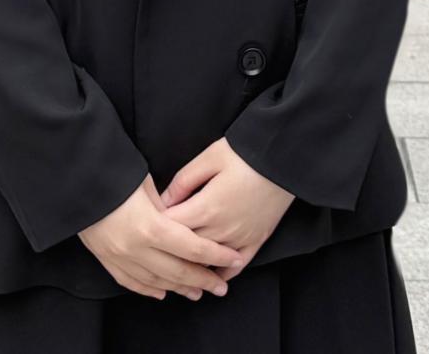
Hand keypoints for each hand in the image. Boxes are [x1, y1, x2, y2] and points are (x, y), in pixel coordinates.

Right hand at [78, 174, 244, 300]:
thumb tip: (182, 221)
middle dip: (203, 280)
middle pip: (178, 271)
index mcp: (151, 227)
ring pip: (156, 281)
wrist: (73, 180)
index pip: (193, 248)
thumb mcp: (146, 183)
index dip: (217, 255)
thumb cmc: (113, 173)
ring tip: (197, 292)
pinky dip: (148, 289)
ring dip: (179, 288)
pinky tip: (162, 292)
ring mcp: (119, 256)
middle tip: (221, 286)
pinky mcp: (105, 259)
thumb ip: (167, 207)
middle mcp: (136, 248)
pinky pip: (131, 281)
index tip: (234, 257)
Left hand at [157, 137, 295, 280]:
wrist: (284, 160)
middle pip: (186, 249)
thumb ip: (183, 181)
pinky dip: (222, 273)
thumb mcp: (209, 157)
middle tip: (154, 249)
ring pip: (209, 262)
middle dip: (168, 250)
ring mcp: (240, 238)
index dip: (155, 227)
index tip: (145, 225)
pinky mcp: (256, 241)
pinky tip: (211, 274)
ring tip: (177, 265)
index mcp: (206, 207)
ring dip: (192, 265)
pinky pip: (236, 267)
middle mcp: (221, 229)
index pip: (170, 228)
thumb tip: (162, 200)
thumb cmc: (245, 153)